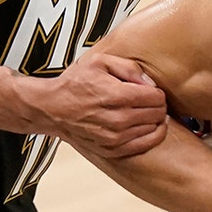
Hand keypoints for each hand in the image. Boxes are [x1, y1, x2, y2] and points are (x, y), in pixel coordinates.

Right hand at [46, 52, 168, 156]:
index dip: (158, 91)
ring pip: (154, 129)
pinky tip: (147, 126)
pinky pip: (145, 145)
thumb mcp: (100, 62)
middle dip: (159, 105)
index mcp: (117, 95)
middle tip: (150, 100)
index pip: (156, 97)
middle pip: (158, 113)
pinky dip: (151, 136)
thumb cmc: (75, 83)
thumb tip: (150, 83)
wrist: (52, 108)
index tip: (151, 90)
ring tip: (145, 111)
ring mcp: (114, 137)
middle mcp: (117, 119)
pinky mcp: (111, 150)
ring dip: (155, 120)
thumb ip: (129, 68)